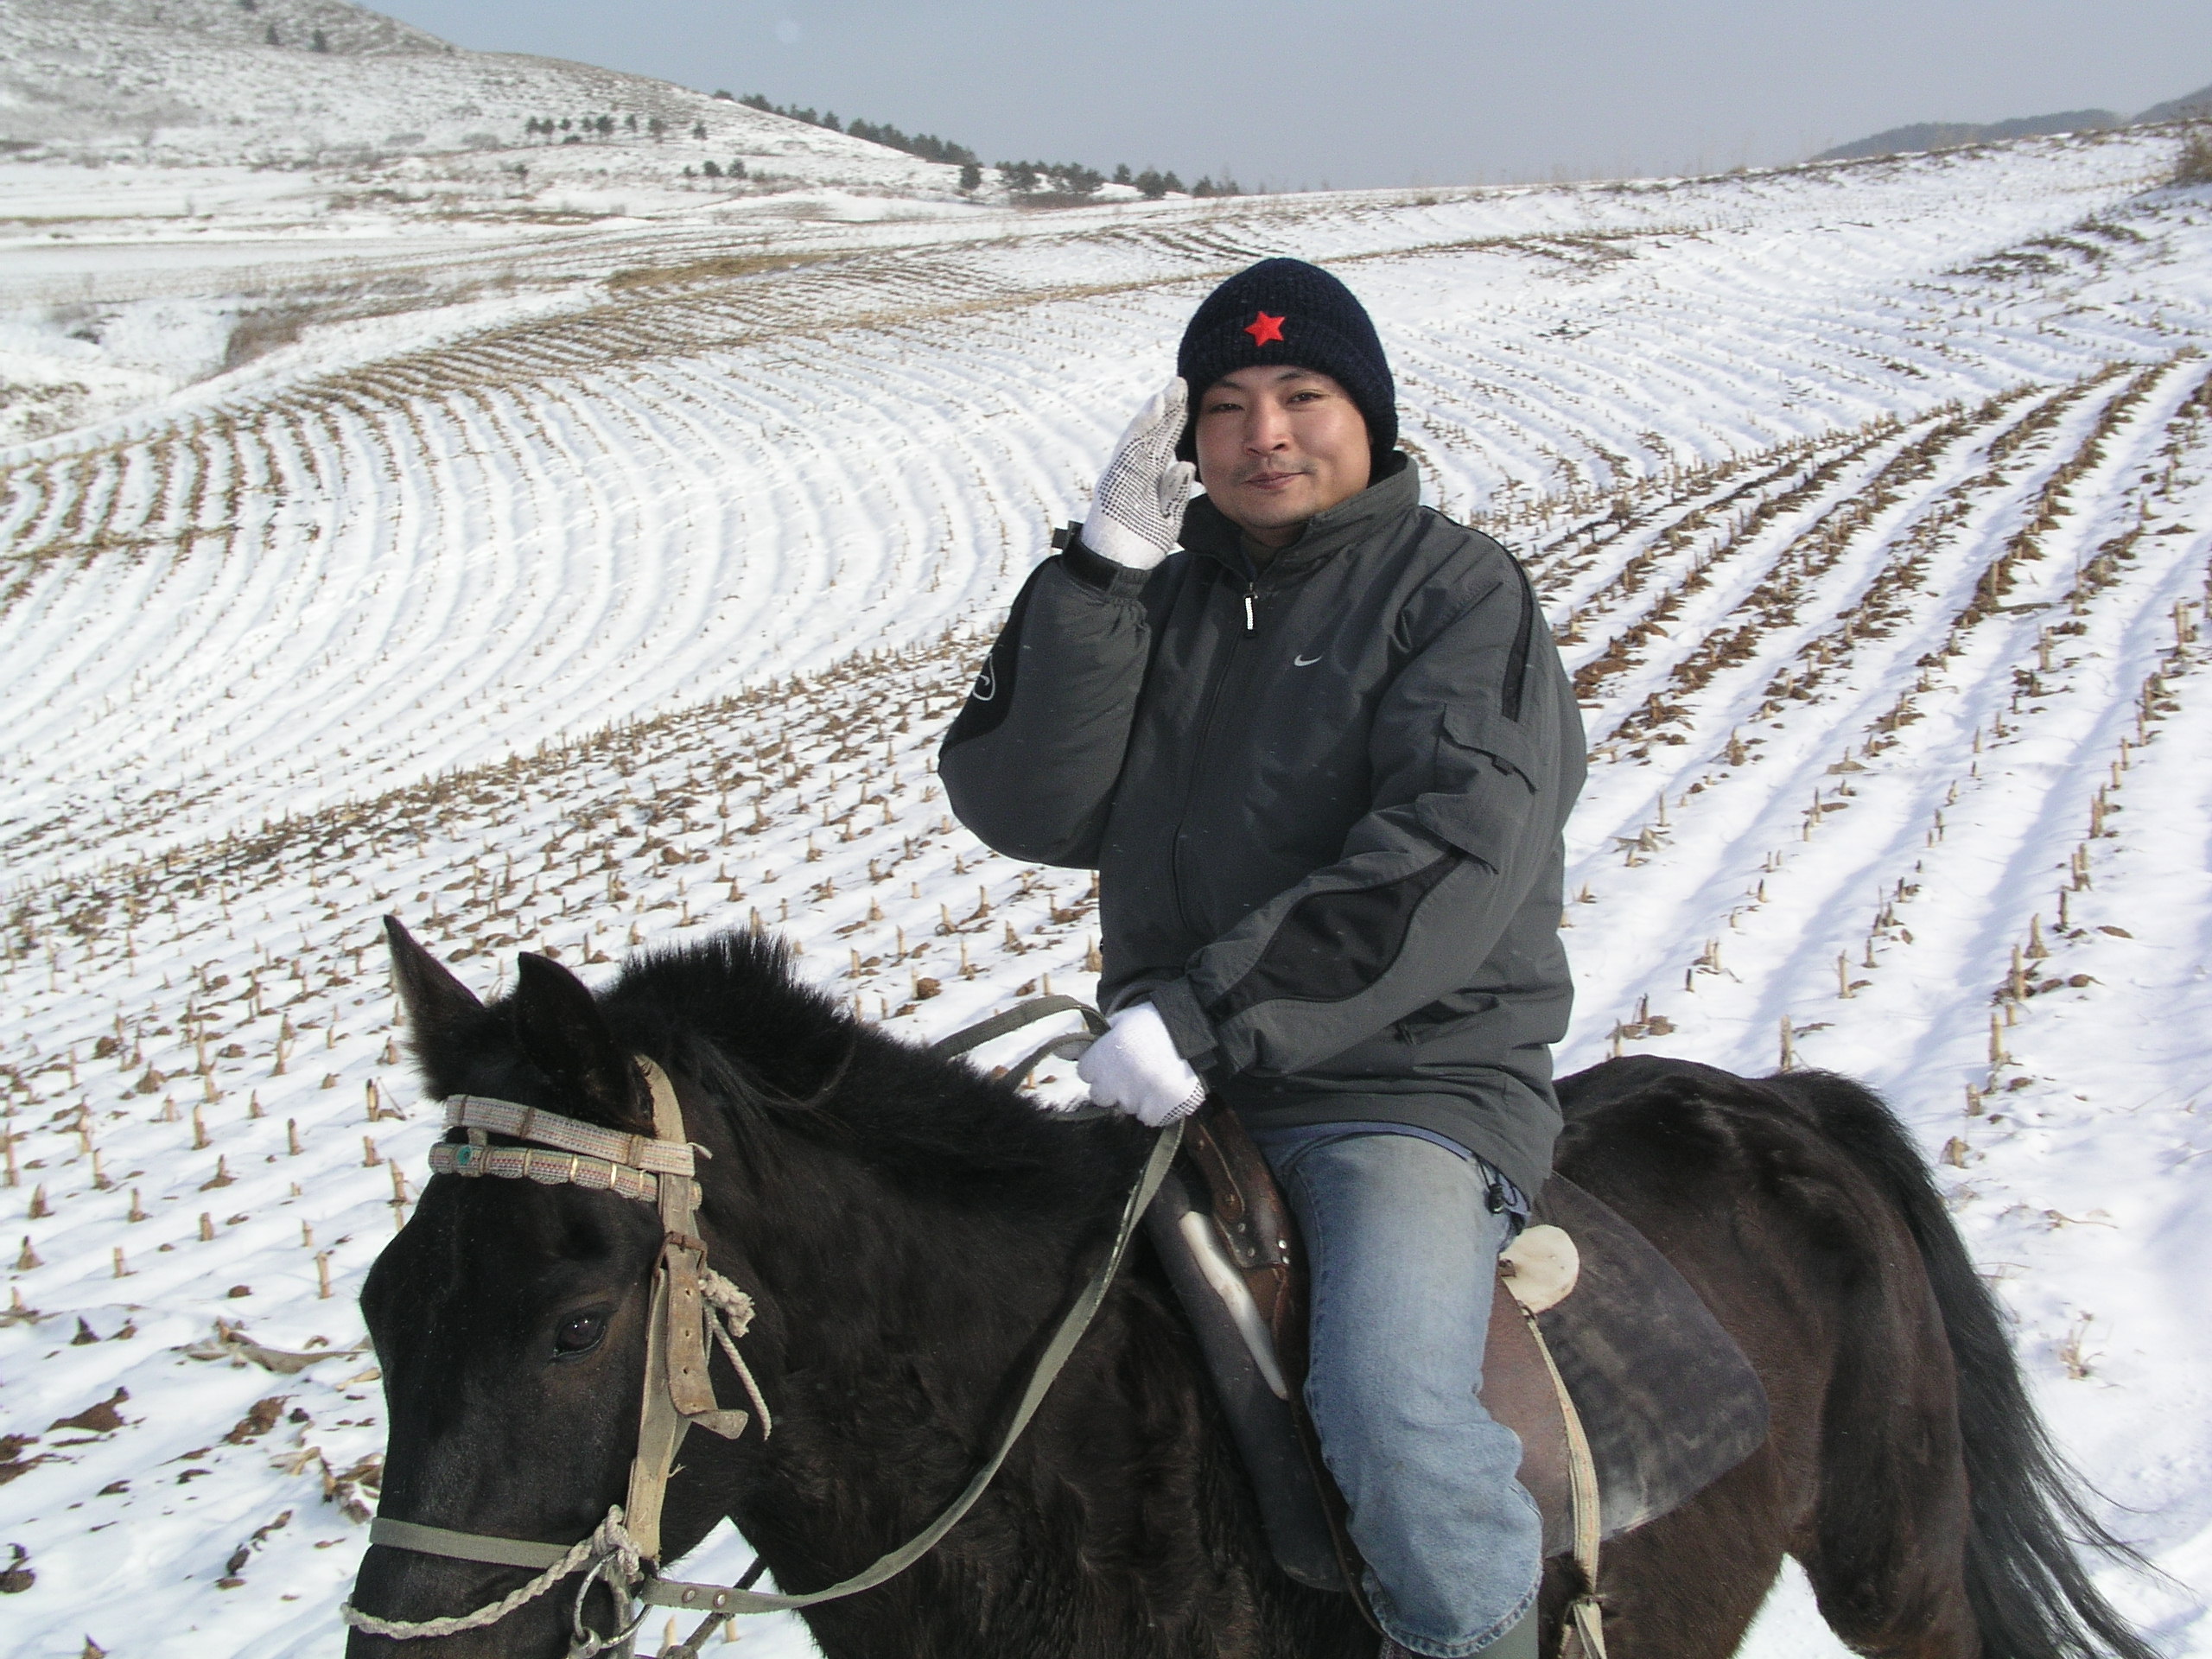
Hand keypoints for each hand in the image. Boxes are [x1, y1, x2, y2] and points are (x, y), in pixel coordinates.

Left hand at [1077, 1003, 1206, 1125]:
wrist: (1195, 1031)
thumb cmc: (1157, 1021)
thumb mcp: (1123, 1020)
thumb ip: (1097, 1038)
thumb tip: (1071, 1050)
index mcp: (1103, 1057)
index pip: (1085, 1072)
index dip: (1099, 1065)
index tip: (1112, 1059)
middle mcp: (1114, 1082)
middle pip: (1100, 1096)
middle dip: (1112, 1086)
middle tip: (1132, 1071)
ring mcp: (1136, 1099)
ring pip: (1127, 1106)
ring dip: (1136, 1096)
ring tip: (1155, 1075)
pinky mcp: (1157, 1112)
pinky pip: (1149, 1116)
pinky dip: (1156, 1107)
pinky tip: (1165, 1088)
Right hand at [1081, 378, 1197, 570]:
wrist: (1115, 569)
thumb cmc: (1139, 545)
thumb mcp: (1167, 516)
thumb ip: (1175, 491)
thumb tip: (1186, 465)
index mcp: (1146, 479)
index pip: (1162, 445)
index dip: (1174, 422)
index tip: (1188, 399)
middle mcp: (1133, 472)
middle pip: (1152, 435)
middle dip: (1167, 408)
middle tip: (1181, 382)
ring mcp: (1123, 475)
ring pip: (1140, 437)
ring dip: (1154, 412)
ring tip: (1168, 391)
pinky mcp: (1115, 480)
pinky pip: (1130, 449)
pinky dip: (1140, 429)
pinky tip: (1153, 411)